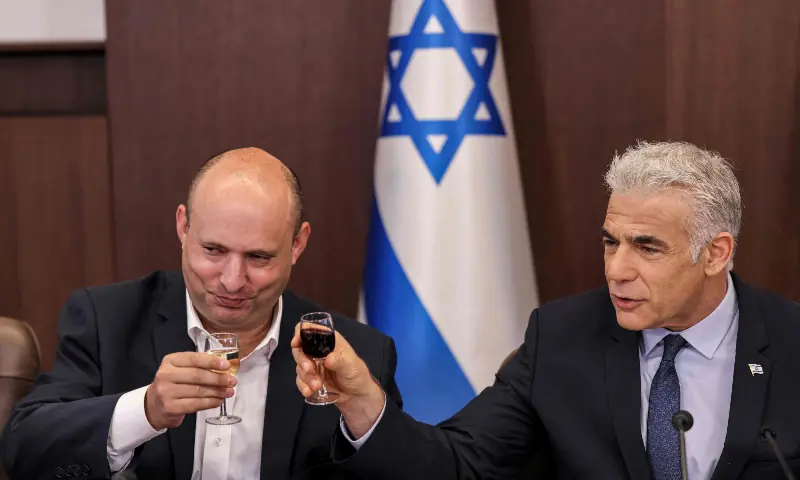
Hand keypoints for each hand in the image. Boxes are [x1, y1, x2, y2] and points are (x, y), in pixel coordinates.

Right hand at [144, 352, 236, 429]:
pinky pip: (196, 404)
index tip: (227, 365)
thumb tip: (224, 368)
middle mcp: (166, 375)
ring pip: (198, 391)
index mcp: (170, 361)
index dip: (212, 362)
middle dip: (218, 378)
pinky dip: (210, 403)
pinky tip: (218, 401)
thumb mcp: (180, 369)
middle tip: (232, 381)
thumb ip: (198, 366)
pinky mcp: (171, 407)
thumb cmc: (172, 384)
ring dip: (217, 392)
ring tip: (228, 392)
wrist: (154, 406)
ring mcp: (166, 392)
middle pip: (198, 376)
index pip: (194, 359)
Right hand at [292, 323, 384, 437]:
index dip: (300, 334)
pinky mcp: (311, 379)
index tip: (296, 343)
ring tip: (317, 386)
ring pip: (300, 367)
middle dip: (302, 360)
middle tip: (310, 370)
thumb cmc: (357, 374)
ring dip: (306, 377)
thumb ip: (340, 360)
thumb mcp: (351, 365)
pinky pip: (300, 380)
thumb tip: (328, 359)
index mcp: (329, 341)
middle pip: (299, 349)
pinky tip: (309, 392)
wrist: (357, 396)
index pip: (310, 330)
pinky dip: (303, 386)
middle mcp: (319, 351)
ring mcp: (314, 365)